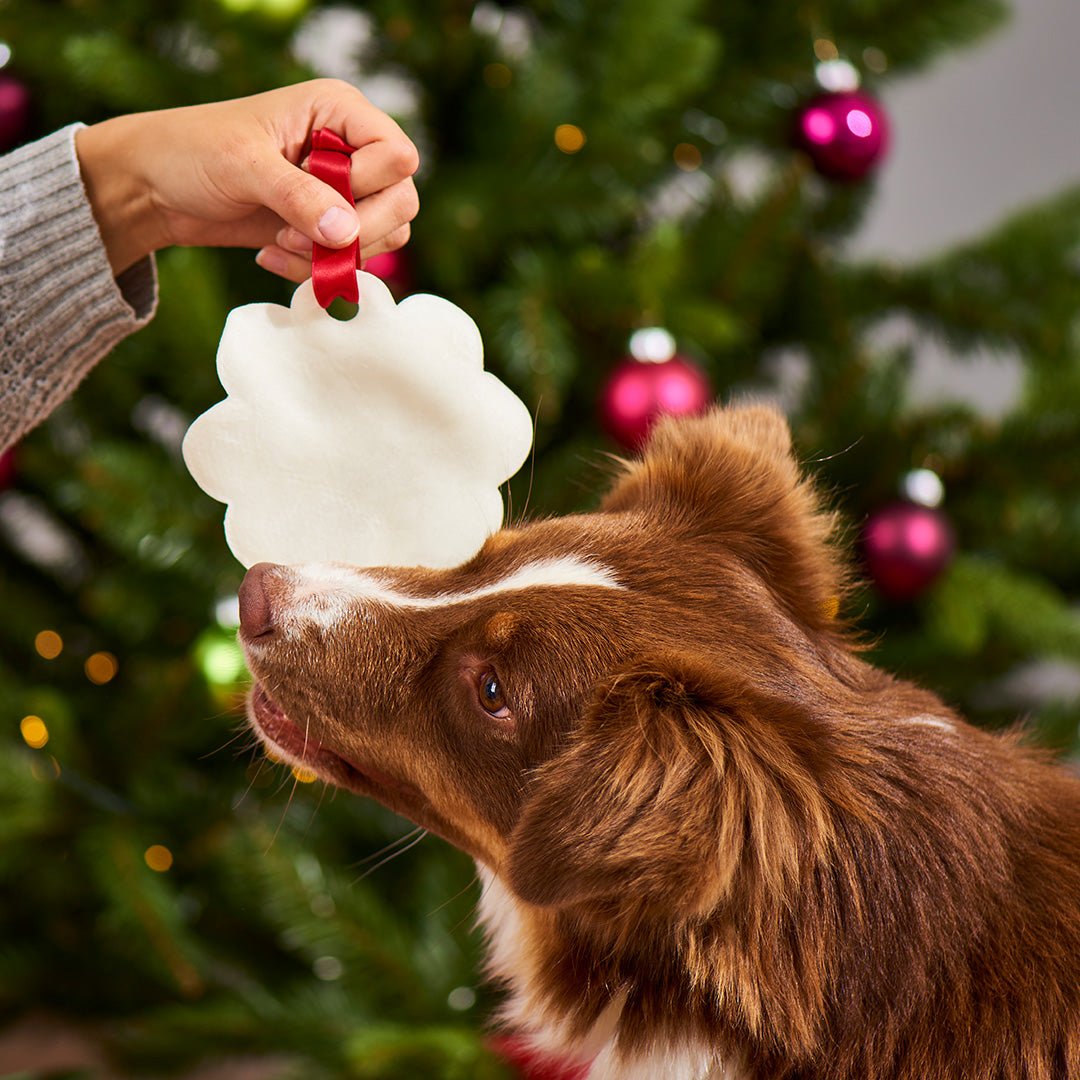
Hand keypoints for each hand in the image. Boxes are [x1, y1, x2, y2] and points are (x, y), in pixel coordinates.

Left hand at [75, 79, 418, 280]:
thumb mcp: (244, 165)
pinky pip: (354, 259)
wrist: (157, 189)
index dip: (366, 184)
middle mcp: (352, 148)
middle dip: (355, 230)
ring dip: (335, 254)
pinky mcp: (329, 227)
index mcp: (339, 111)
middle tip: (299, 235)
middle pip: (402, 201)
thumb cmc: (193, 152)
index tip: (316, 190)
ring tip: (282, 245)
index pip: (397, 155)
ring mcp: (344, 190)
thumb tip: (347, 234)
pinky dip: (318, 270)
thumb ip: (298, 196)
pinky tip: (273, 256)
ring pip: (386, 236)